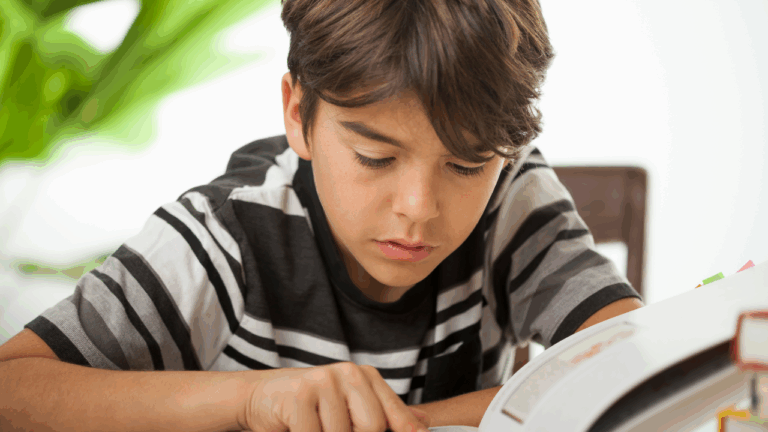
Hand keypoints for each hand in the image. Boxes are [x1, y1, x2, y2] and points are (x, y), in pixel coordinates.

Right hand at [243, 362, 430, 431]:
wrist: (260, 398)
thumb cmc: (309, 408)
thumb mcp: (348, 409)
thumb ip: (382, 415)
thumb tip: (424, 425)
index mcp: (365, 377)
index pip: (394, 416)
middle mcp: (349, 373)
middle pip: (372, 427)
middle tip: (331, 429)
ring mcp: (324, 381)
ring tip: (313, 428)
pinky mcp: (300, 395)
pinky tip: (298, 429)